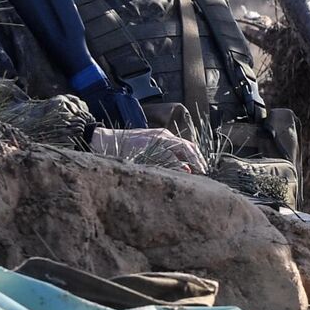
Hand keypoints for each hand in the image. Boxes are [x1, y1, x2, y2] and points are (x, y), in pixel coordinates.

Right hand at [89, 128, 210, 173]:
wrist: (105, 140)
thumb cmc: (126, 147)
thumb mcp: (148, 149)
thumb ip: (165, 157)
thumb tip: (184, 170)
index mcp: (165, 136)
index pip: (188, 145)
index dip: (197, 157)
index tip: (203, 168)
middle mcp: (164, 136)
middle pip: (189, 146)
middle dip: (198, 160)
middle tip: (204, 172)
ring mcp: (157, 139)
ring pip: (182, 149)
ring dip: (192, 162)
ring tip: (197, 173)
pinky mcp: (150, 145)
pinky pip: (168, 154)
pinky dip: (177, 163)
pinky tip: (183, 171)